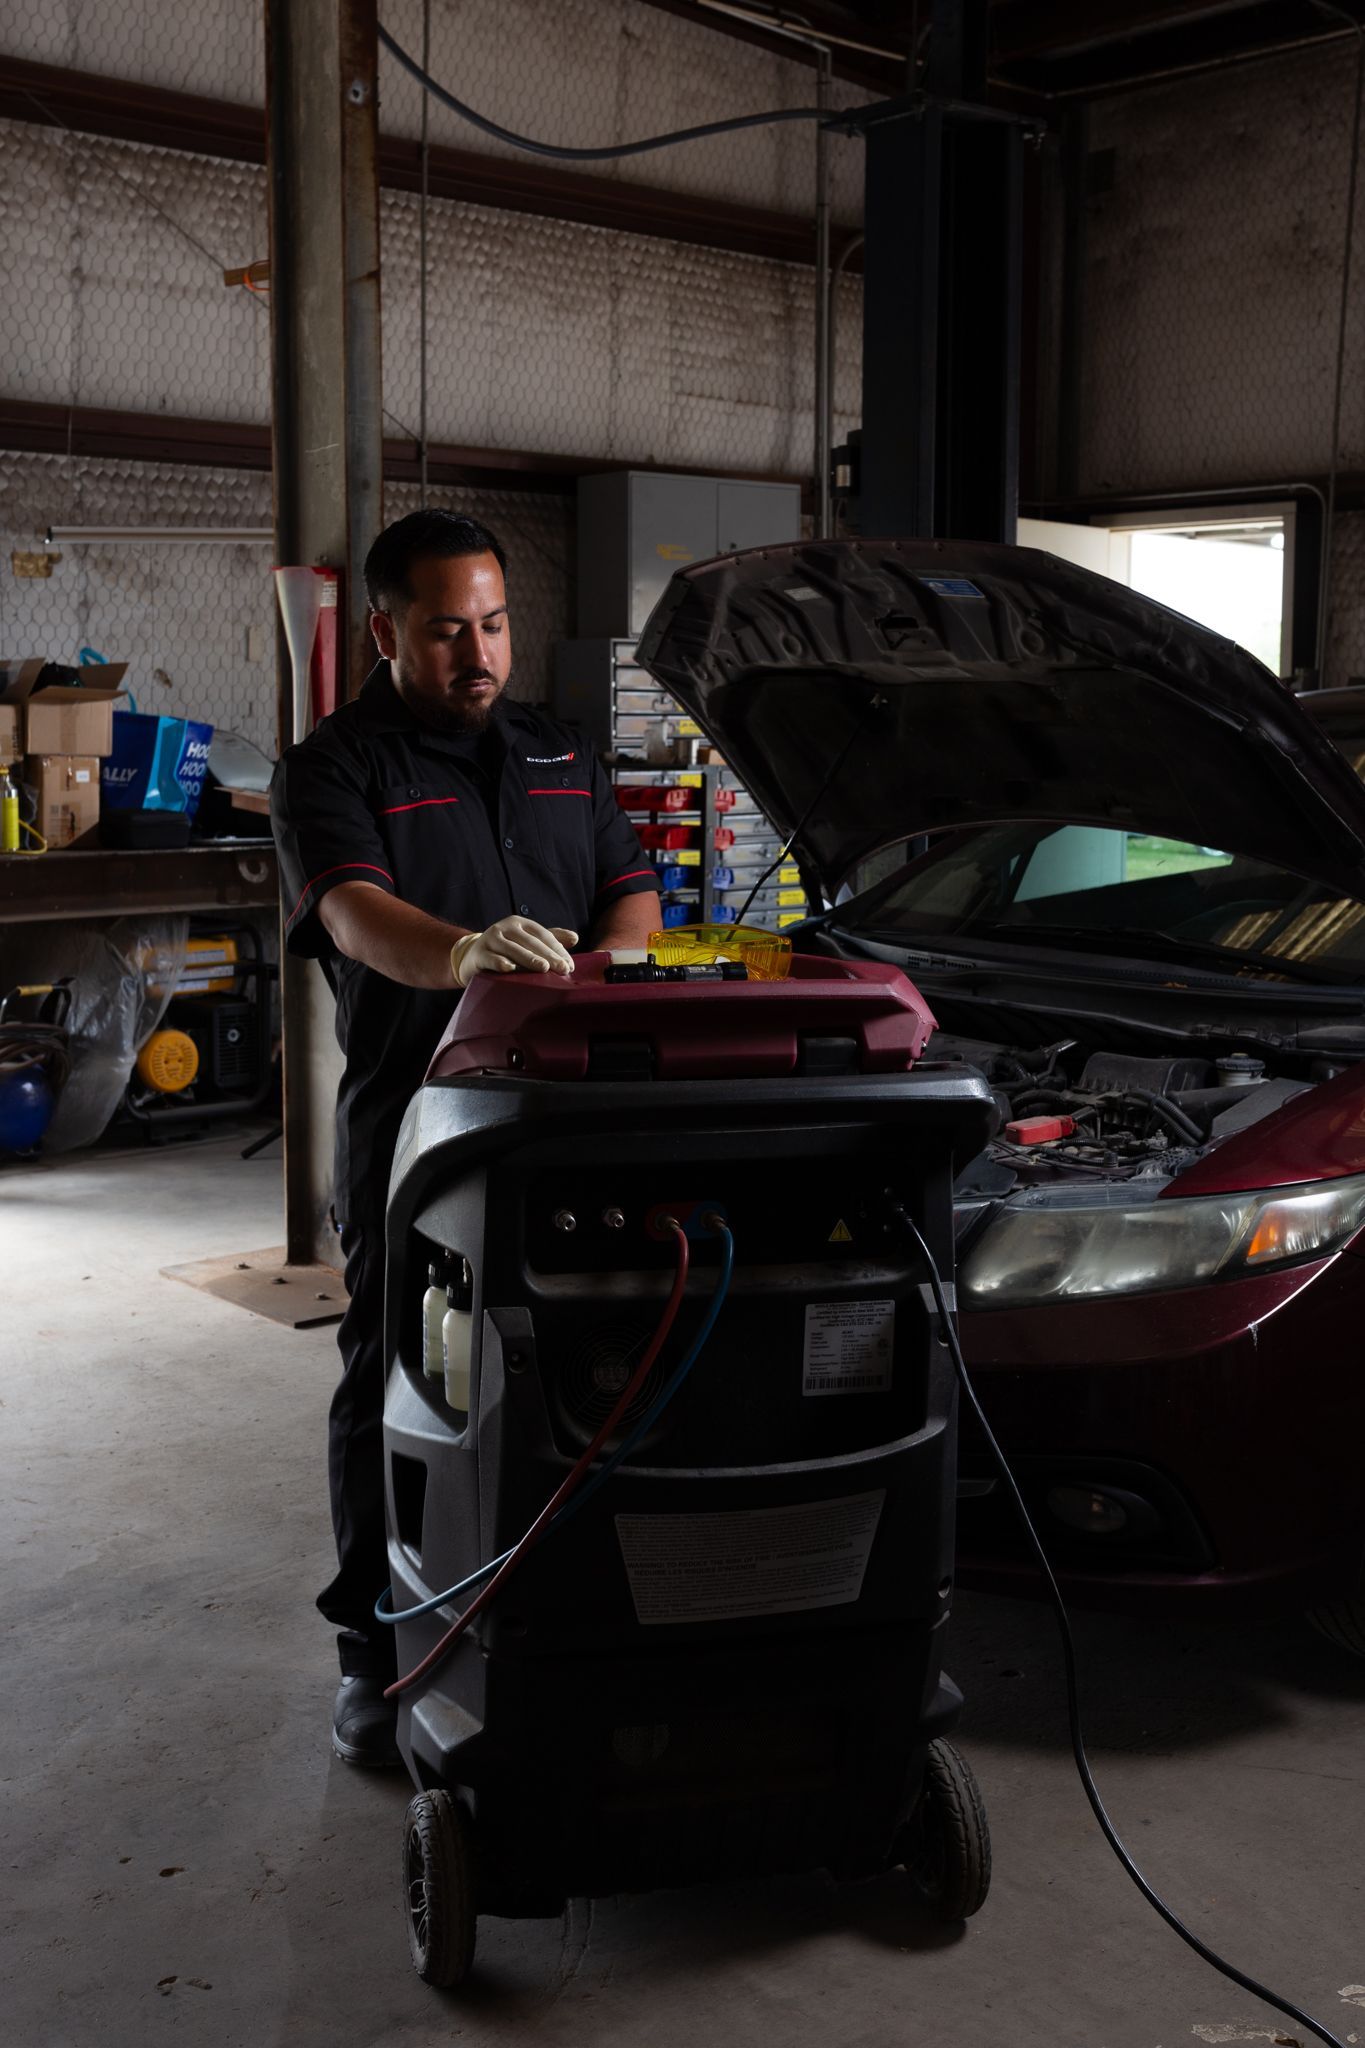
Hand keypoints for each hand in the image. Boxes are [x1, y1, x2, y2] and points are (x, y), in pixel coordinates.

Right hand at [450, 915, 577, 986]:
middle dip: (548, 956)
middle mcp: (505, 927)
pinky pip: (491, 958)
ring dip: (528, 959)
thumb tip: (575, 938)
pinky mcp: (479, 953)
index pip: (543, 935)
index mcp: (520, 923)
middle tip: (563, 969)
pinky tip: (510, 968)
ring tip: (544, 968)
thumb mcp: (527, 941)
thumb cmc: (506, 950)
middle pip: (530, 942)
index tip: (569, 966)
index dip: (557, 949)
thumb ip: (550, 939)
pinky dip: (500, 963)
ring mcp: (490, 939)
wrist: (473, 957)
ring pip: (512, 949)